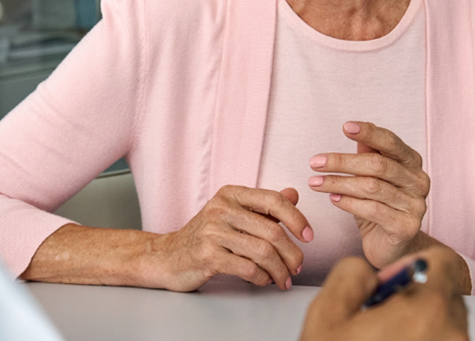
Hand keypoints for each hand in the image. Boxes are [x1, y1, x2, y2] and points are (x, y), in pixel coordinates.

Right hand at [149, 185, 313, 291]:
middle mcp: (221, 209)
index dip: (297, 218)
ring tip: (283, 279)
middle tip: (297, 266)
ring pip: (262, 251)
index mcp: (230, 194)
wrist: (167, 256)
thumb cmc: (205, 236)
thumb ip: (262, 205)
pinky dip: (262, 278)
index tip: (308, 236)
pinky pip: (247, 268)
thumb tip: (293, 194)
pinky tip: (263, 280)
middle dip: (291, 253)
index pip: (273, 200)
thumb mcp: (232, 214)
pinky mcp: (207, 255)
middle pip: (272, 230)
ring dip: (279, 270)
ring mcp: (212, 232)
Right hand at [299, 247, 468, 340]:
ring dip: (421, 327)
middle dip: (417, 298)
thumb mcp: (326, 314)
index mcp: (426, 310)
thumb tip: (370, 272)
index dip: (416, 264)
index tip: (395, 280)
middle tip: (381, 318)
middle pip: (447, 296)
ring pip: (446, 326)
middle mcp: (452, 336)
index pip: (445, 263)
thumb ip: (352, 273)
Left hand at [308, 121, 430, 267]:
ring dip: (339, 183)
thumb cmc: (379, 207)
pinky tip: (333, 199)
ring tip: (316, 182)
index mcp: (412, 163)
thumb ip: (368, 155)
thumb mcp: (372, 178)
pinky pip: (373, 210)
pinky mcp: (406, 227)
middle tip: (315, 162)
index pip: (391, 142)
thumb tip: (353, 130)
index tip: (345, 127)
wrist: (392, 247)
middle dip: (342, 162)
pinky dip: (349, 203)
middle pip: (377, 165)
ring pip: (372, 187)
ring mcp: (415, 206)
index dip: (369, 133)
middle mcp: (418, 182)